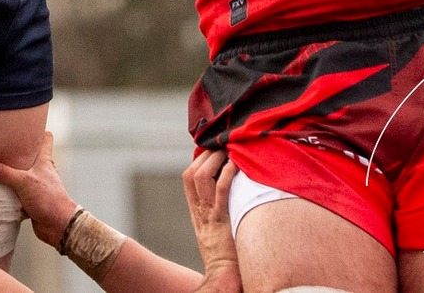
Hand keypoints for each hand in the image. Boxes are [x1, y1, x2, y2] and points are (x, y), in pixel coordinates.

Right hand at [0, 130, 76, 247]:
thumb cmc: (49, 199)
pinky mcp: (32, 201)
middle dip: (17, 153)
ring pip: (22, 176)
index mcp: (44, 161)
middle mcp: (41, 171)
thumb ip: (3, 173)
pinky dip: (8, 194)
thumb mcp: (23, 182)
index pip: (45, 138)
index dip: (38, 130)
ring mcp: (37, 186)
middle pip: (30, 156)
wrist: (59, 226)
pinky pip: (17, 195)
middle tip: (0, 147)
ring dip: (10, 175)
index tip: (24, 124)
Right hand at [182, 150, 239, 290]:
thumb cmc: (228, 255)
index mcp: (196, 213)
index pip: (188, 179)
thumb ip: (221, 212)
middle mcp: (198, 212)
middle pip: (190, 175)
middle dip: (205, 156)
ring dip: (214, 160)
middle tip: (222, 145)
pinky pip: (220, 192)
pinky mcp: (220, 222)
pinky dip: (226, 175)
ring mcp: (208, 216)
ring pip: (200, 178)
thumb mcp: (219, 230)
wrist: (224, 277)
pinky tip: (235, 166)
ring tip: (228, 151)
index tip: (212, 149)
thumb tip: (235, 193)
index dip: (198, 161)